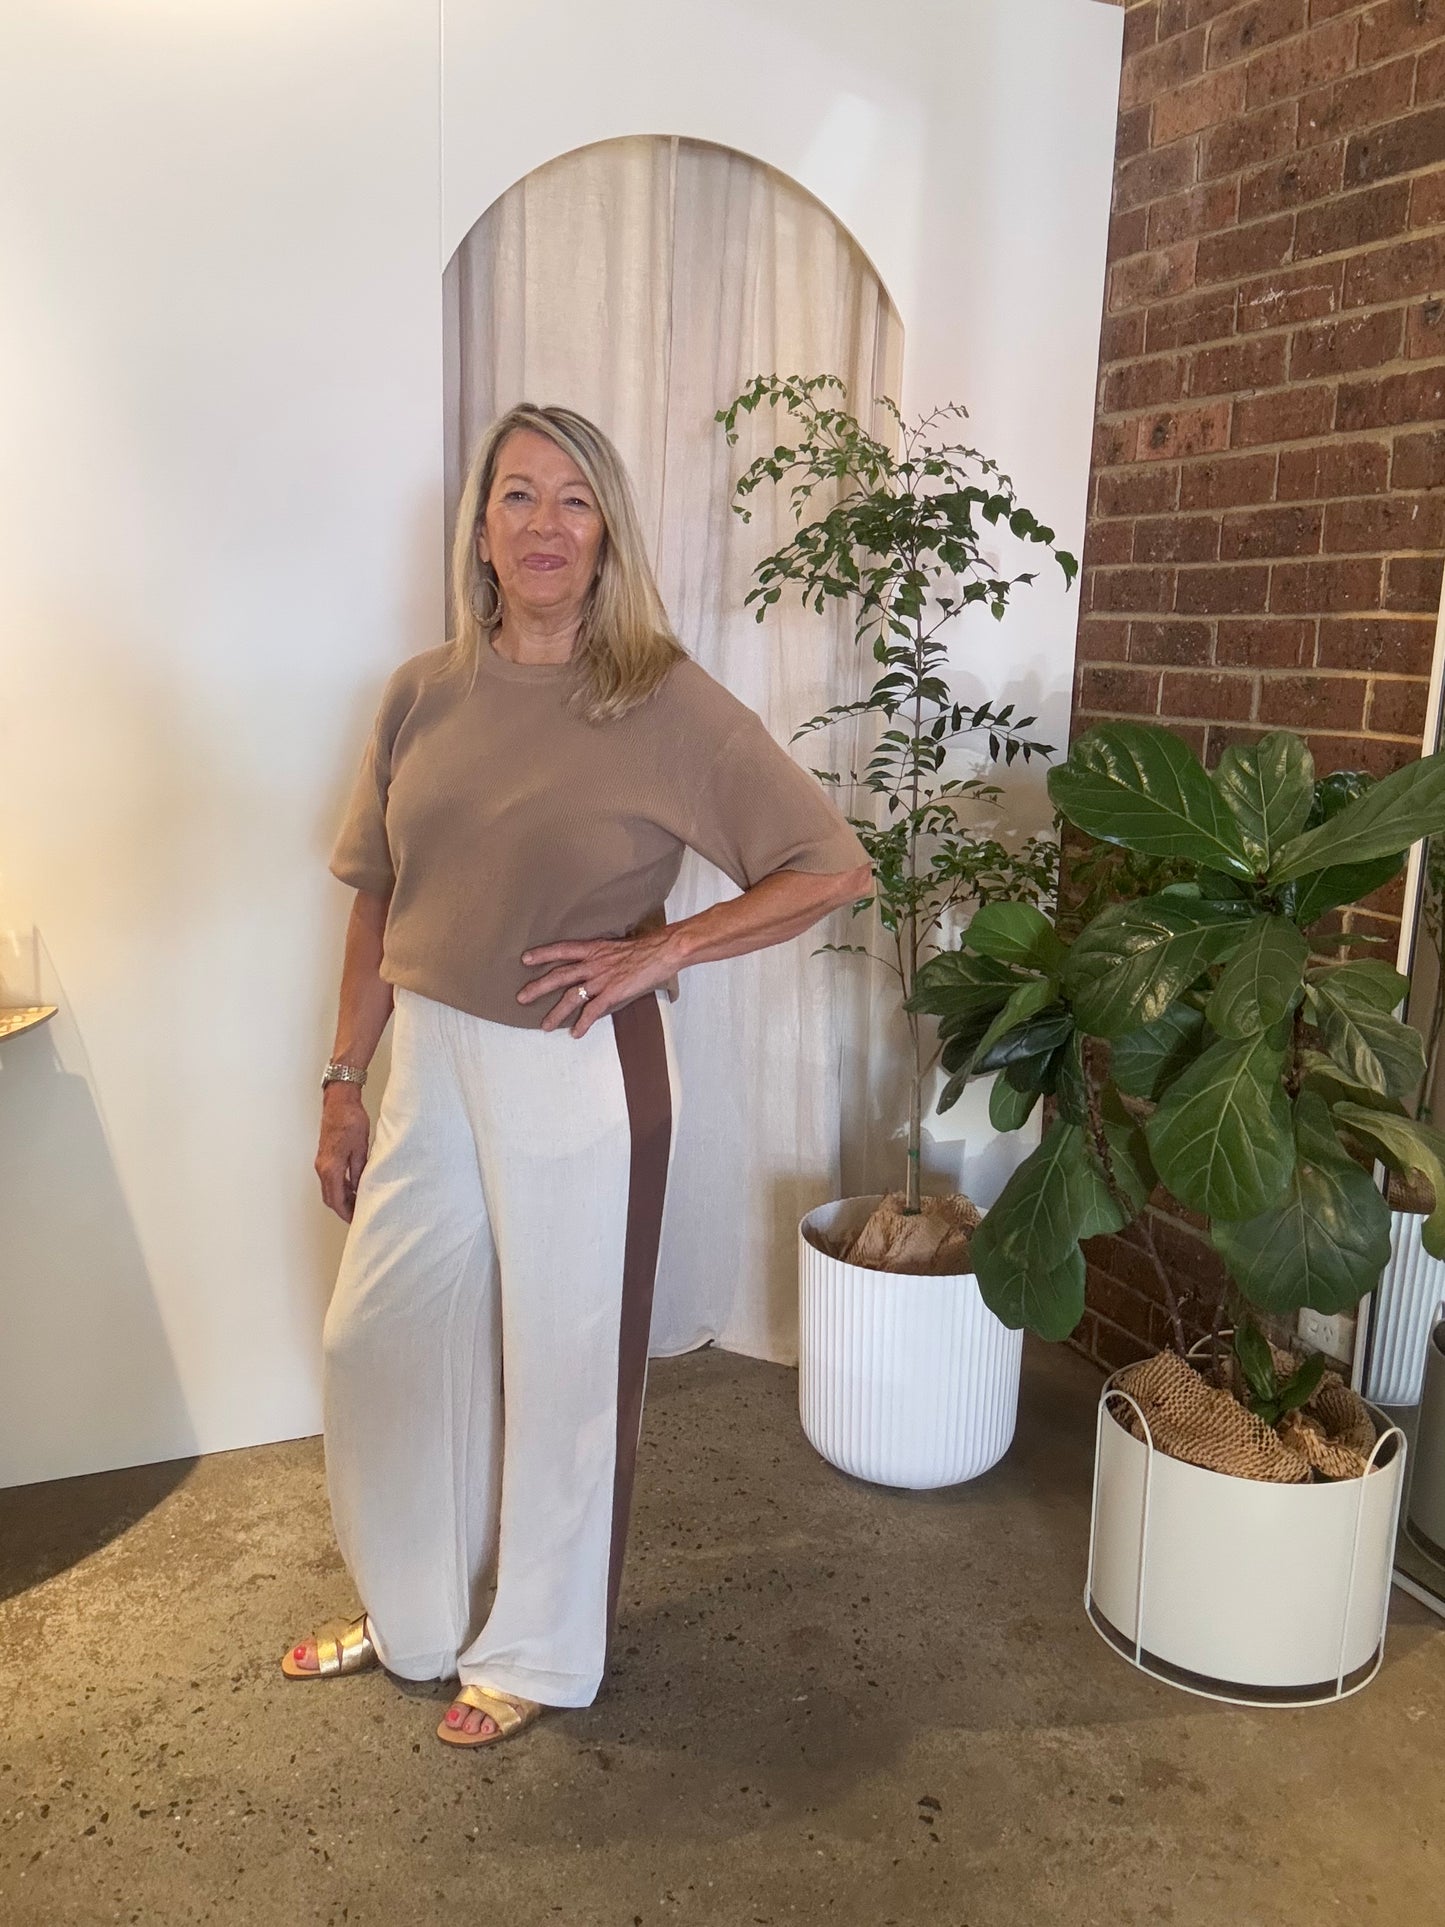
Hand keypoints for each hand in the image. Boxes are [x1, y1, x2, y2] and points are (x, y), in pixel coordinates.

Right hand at [316, 1084, 370, 1221]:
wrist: (340, 1102)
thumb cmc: (351, 1120)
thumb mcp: (361, 1149)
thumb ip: (359, 1171)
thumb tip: (360, 1189)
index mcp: (331, 1168)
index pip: (336, 1200)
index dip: (346, 1213)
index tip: (356, 1219)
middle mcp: (322, 1167)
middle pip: (330, 1198)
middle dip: (343, 1209)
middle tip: (358, 1215)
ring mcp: (321, 1162)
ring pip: (329, 1189)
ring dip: (341, 1198)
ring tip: (358, 1202)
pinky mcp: (324, 1156)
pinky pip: (330, 1178)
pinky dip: (339, 1187)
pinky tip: (353, 1186)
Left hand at [517, 928, 679, 1037]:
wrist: (663, 950)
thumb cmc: (644, 949)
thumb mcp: (616, 949)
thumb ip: (602, 959)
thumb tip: (594, 969)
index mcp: (593, 949)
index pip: (562, 950)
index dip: (542, 954)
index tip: (525, 959)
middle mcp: (593, 963)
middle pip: (559, 975)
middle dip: (538, 987)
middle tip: (521, 998)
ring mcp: (602, 979)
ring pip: (571, 996)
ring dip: (555, 1012)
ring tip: (544, 1025)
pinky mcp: (613, 993)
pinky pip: (593, 1011)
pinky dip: (582, 1023)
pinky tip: (575, 1033)